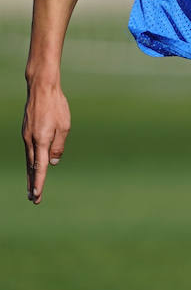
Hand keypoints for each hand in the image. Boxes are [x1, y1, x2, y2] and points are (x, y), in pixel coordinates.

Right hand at [22, 78, 70, 203]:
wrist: (42, 89)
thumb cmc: (57, 106)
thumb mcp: (64, 127)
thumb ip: (58, 146)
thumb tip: (53, 163)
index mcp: (40, 140)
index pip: (39, 167)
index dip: (38, 182)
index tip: (36, 195)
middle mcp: (30, 141)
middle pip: (32, 167)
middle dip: (32, 184)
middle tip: (33, 199)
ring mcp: (27, 136)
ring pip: (29, 160)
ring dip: (31, 175)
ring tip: (32, 189)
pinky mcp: (27, 132)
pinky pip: (29, 151)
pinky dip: (31, 163)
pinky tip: (33, 168)